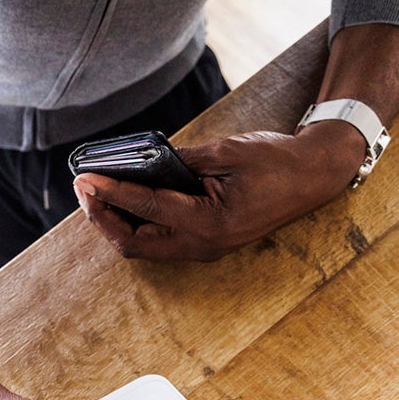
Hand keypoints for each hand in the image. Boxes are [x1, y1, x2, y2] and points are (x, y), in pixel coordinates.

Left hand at [74, 126, 364, 261]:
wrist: (313, 175)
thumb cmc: (275, 161)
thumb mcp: (224, 152)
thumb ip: (180, 159)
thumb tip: (140, 160)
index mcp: (209, 222)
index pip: (145, 209)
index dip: (111, 193)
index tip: (86, 178)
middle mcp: (204, 244)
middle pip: (135, 244)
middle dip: (104, 217)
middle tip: (85, 188)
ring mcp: (206, 248)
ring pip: (145, 247)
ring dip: (117, 223)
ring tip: (98, 194)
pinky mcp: (207, 242)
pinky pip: (161, 241)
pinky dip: (138, 223)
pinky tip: (126, 200)